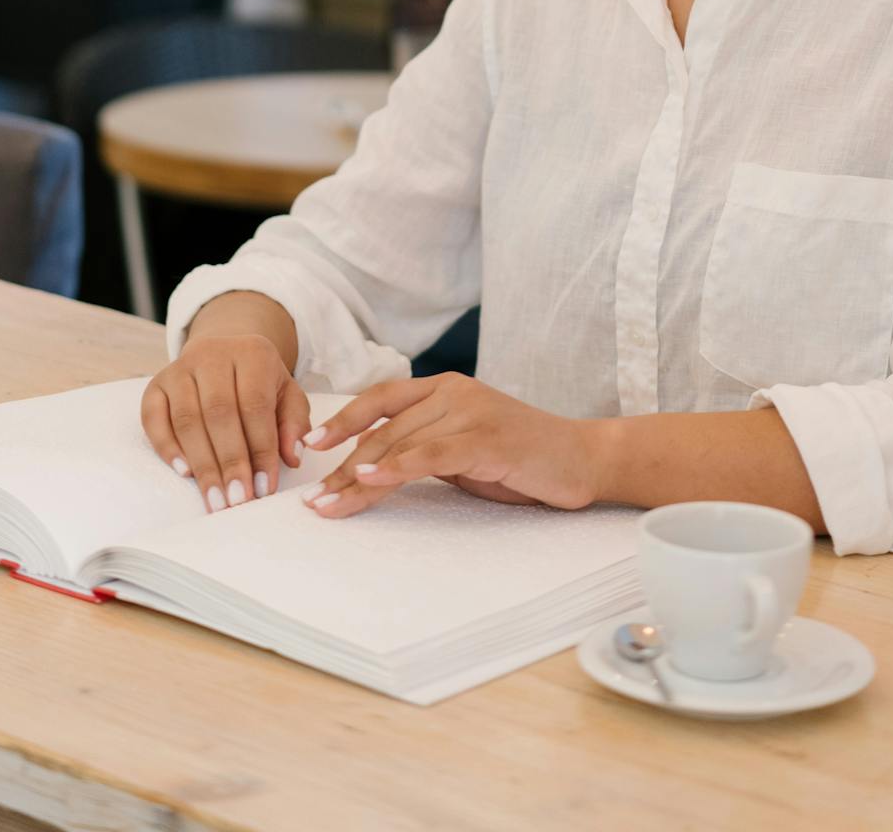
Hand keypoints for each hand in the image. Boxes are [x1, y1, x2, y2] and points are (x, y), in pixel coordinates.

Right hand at [141, 333, 311, 513]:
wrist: (222, 355)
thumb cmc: (259, 384)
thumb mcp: (287, 395)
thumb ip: (294, 423)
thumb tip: (293, 457)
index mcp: (253, 353)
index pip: (256, 405)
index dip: (261, 449)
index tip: (265, 488)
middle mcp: (213, 354)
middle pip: (219, 412)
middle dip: (230, 462)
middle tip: (238, 500)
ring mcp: (181, 368)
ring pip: (187, 418)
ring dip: (202, 464)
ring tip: (216, 499)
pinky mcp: (156, 383)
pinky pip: (153, 417)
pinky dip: (166, 447)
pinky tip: (185, 473)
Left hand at [298, 372, 604, 518]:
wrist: (581, 458)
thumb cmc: (522, 456)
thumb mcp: (465, 446)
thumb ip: (427, 445)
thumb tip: (375, 465)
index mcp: (445, 388)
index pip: (382, 398)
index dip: (344, 419)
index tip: (311, 445)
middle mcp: (453, 392)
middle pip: (383, 428)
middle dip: (342, 465)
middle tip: (314, 499)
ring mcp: (470, 411)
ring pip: (399, 443)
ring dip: (358, 477)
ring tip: (329, 504)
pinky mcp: (485, 438)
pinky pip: (430, 454)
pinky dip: (396, 467)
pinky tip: (369, 479)